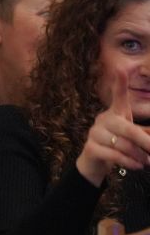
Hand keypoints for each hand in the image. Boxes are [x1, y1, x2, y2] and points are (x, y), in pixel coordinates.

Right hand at [77, 70, 149, 186]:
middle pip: (127, 129)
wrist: (95, 163)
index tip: (121, 69)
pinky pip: (113, 155)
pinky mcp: (90, 148)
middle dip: (144, 141)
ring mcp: (94, 134)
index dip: (120, 83)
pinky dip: (128, 162)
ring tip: (146, 161)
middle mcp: (103, 120)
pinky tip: (137, 165)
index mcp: (115, 113)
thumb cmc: (116, 145)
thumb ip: (143, 132)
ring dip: (137, 155)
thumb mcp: (130, 135)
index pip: (118, 96)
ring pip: (121, 144)